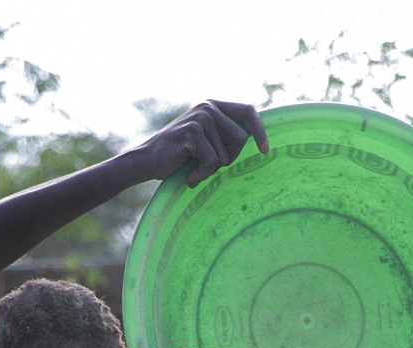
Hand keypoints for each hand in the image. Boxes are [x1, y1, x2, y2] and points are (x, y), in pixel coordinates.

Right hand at [140, 100, 268, 185]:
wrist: (147, 161)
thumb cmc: (179, 156)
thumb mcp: (206, 141)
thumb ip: (225, 136)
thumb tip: (252, 139)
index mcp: (214, 106)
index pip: (248, 112)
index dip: (260, 131)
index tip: (265, 151)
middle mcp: (208, 107)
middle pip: (240, 139)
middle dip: (228, 158)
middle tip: (206, 164)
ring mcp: (200, 118)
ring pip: (225, 155)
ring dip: (211, 169)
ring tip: (193, 167)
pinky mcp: (192, 133)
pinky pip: (211, 162)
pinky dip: (201, 175)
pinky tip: (189, 175)